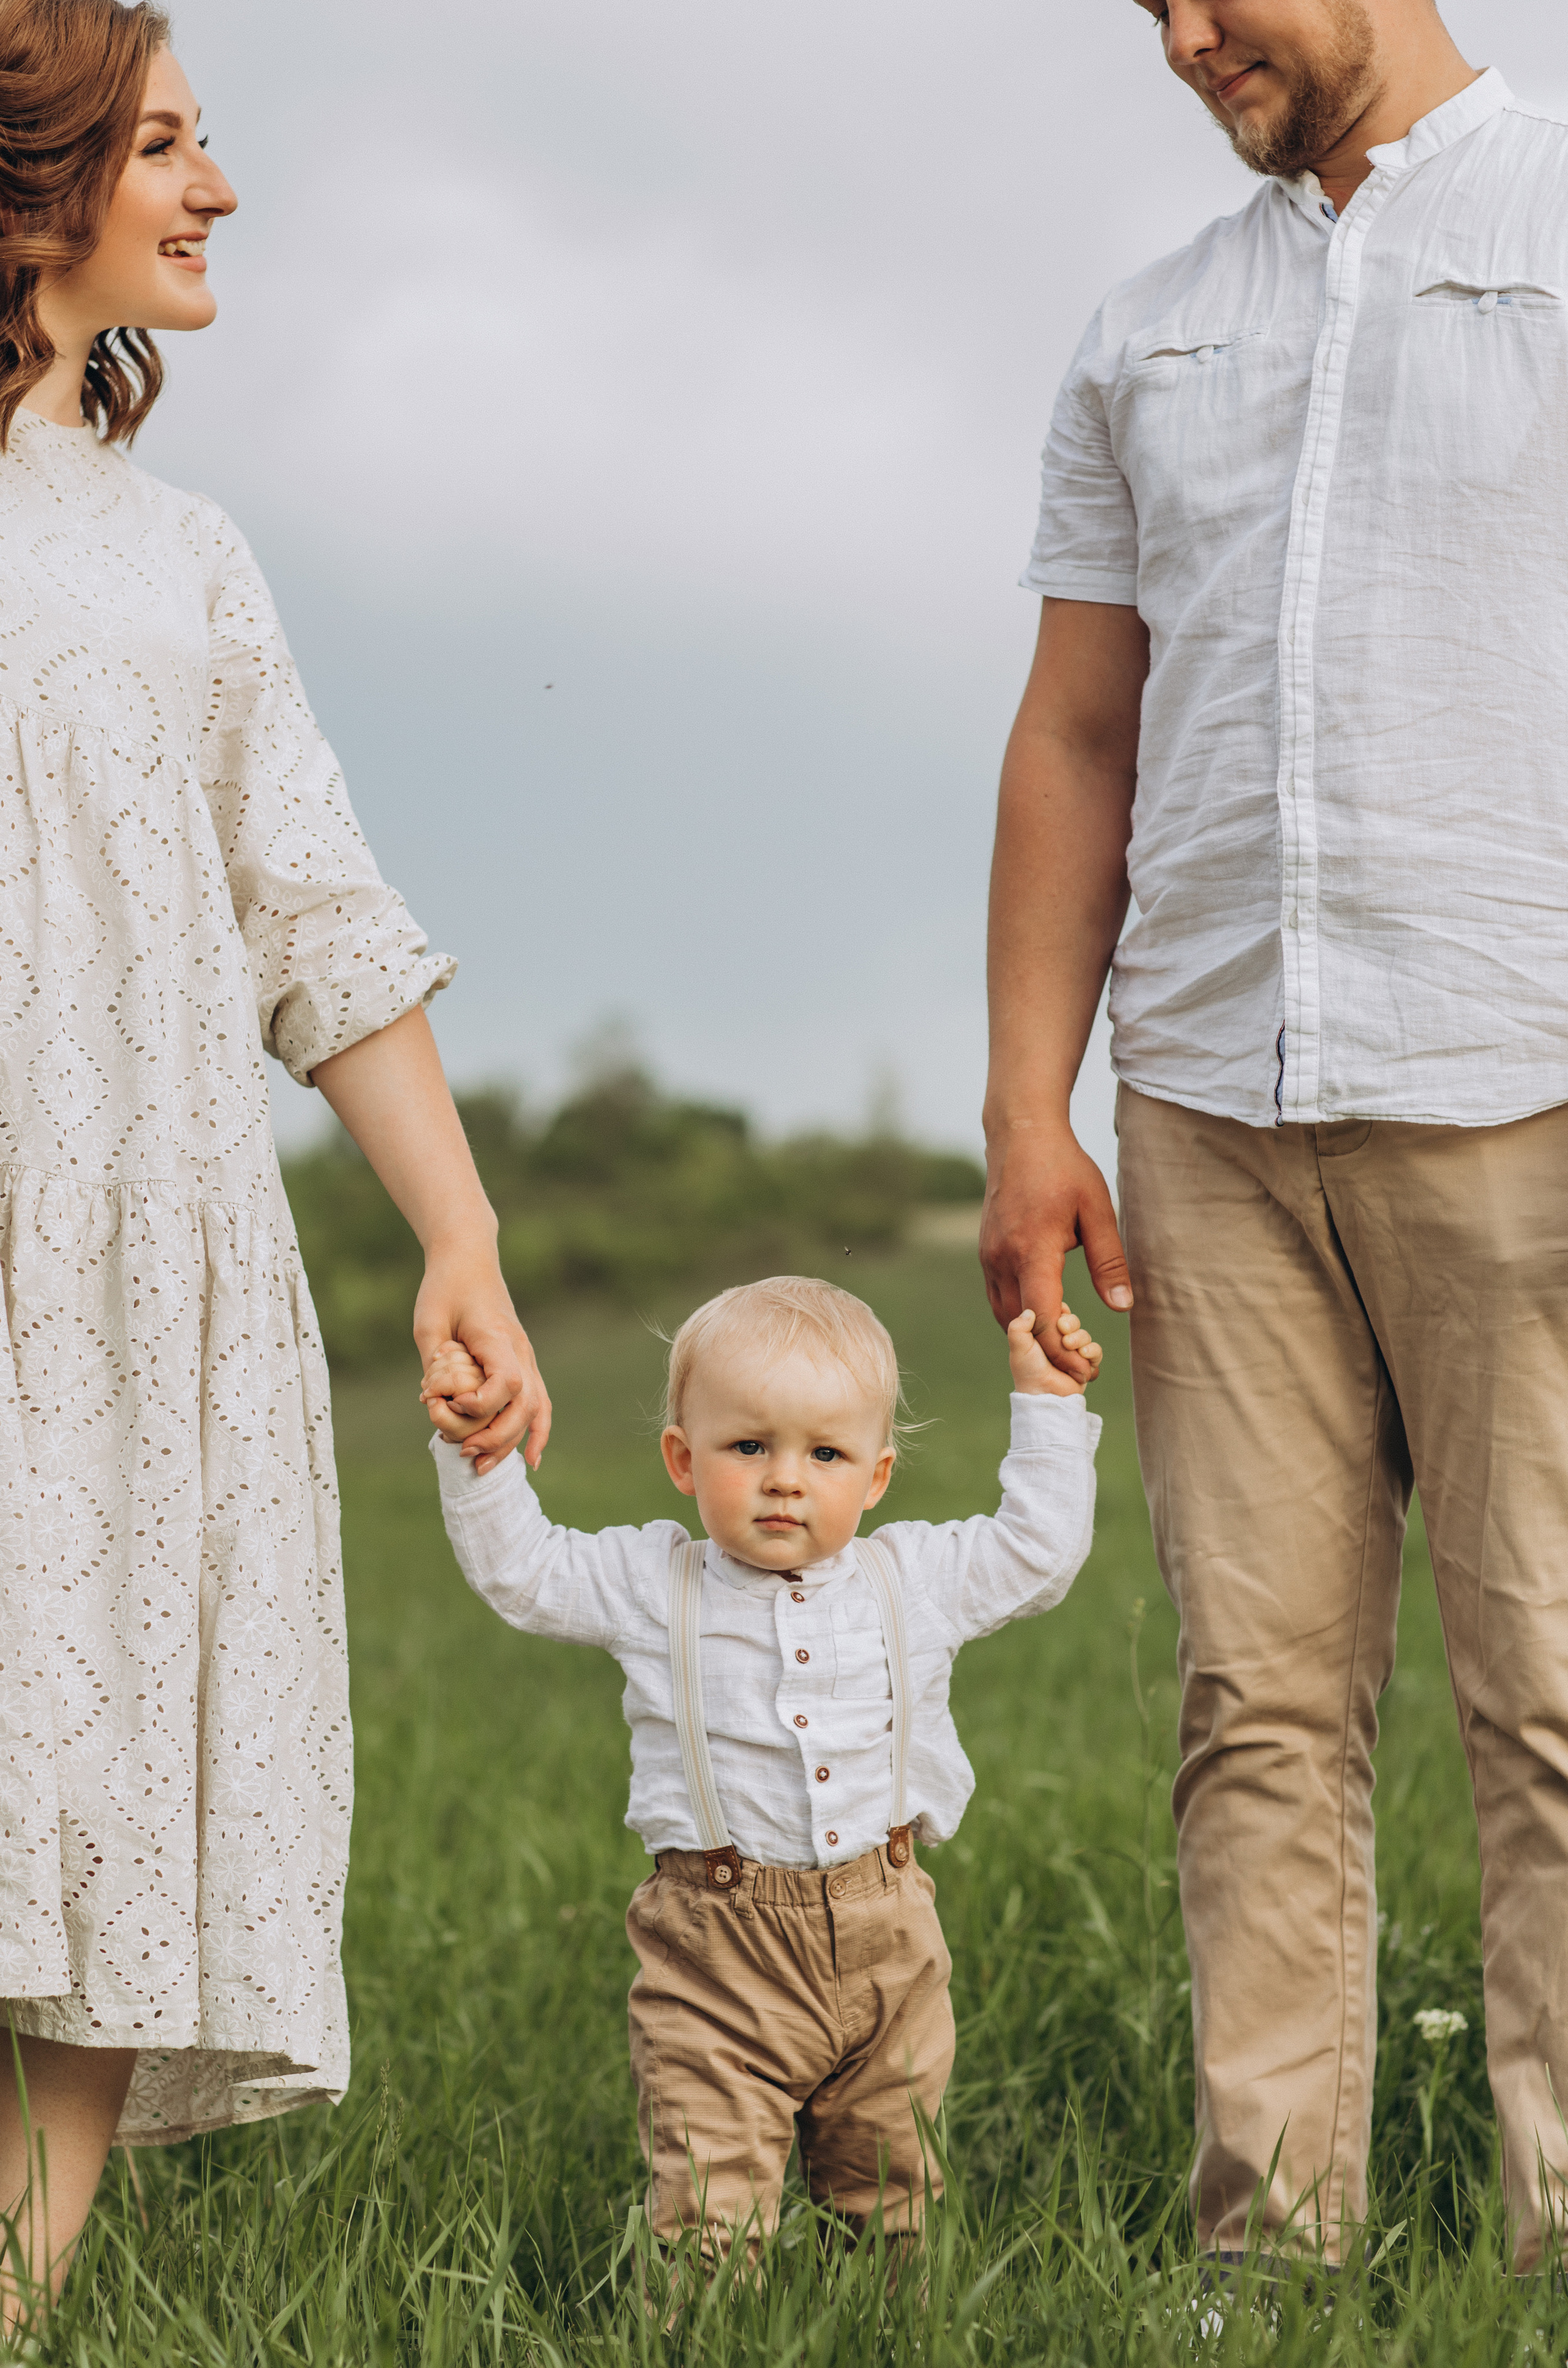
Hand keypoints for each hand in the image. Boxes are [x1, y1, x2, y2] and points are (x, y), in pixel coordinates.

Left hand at [413, 1255, 552, 1475]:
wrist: (468, 1260)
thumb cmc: (444, 1288)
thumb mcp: (428, 1322)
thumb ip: (434, 1364)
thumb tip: (433, 1403)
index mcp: (498, 1337)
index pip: (506, 1382)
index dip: (481, 1405)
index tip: (449, 1404)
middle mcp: (520, 1350)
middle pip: (525, 1405)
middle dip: (496, 1437)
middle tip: (463, 1453)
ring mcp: (526, 1357)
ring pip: (535, 1409)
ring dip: (512, 1442)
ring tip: (483, 1467)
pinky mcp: (522, 1362)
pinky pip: (539, 1402)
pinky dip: (536, 1432)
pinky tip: (530, 1459)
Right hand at [980, 1117, 1131, 1381]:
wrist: (1021, 1134)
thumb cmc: (1064, 1168)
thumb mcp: (1097, 1210)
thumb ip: (1109, 1260)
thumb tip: (1123, 1306)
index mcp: (1032, 1250)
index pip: (1042, 1318)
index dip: (1062, 1351)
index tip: (1085, 1369)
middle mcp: (1002, 1258)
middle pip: (1019, 1326)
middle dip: (1046, 1352)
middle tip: (1079, 1366)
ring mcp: (989, 1255)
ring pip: (1004, 1314)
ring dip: (1031, 1335)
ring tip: (1065, 1344)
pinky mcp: (986, 1251)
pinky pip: (998, 1296)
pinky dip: (1019, 1315)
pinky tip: (1045, 1315)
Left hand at [1008, 1306, 1102, 1396]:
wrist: (1043, 1394)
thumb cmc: (1028, 1371)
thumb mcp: (1018, 1347)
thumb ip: (1018, 1327)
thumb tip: (1029, 1311)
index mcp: (1045, 1333)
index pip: (1058, 1313)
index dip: (1060, 1311)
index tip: (1056, 1311)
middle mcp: (1060, 1341)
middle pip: (1073, 1321)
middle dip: (1071, 1322)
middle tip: (1062, 1328)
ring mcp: (1074, 1353)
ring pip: (1085, 1335)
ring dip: (1079, 1337)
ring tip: (1068, 1345)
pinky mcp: (1085, 1365)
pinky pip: (1096, 1351)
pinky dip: (1092, 1350)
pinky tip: (1083, 1354)